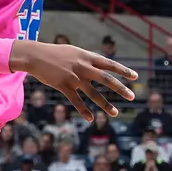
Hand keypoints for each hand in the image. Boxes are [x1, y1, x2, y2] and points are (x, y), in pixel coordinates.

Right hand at [9, 41, 135, 121]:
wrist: (36, 56)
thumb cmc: (56, 54)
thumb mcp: (75, 52)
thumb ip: (88, 60)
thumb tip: (101, 66)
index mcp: (87, 57)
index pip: (109, 64)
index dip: (123, 71)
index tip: (135, 77)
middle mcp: (83, 67)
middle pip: (106, 79)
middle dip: (120, 88)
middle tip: (132, 96)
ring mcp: (74, 77)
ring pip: (93, 93)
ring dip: (106, 104)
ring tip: (115, 113)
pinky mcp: (64, 86)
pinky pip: (76, 101)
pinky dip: (84, 111)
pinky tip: (91, 119)